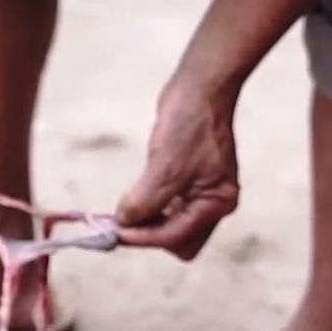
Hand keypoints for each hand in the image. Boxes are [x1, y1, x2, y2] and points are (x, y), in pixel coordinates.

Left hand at [115, 80, 240, 259]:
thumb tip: (124, 223)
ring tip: (122, 214)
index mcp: (217, 203)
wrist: (199, 88)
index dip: (143, 237)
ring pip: (171, 228)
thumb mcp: (165, 165)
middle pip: (178, 242)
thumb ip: (145, 201)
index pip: (175, 237)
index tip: (114, 232)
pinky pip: (167, 210)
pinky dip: (150, 210)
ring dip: (147, 224)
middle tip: (120, 225)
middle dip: (150, 237)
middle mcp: (213, 204)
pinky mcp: (188, 184)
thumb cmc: (189, 123)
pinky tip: (135, 199)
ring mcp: (201, 194)